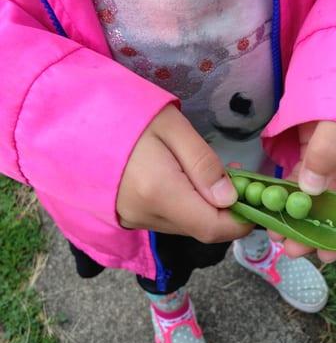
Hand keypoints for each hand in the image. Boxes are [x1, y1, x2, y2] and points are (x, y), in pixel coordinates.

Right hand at [117, 104, 252, 242]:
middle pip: (201, 229)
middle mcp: (146, 214)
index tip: (256, 201)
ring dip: (206, 209)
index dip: (241, 222)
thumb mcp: (172, 127)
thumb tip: (231, 199)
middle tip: (235, 178)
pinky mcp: (128, 217)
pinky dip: (186, 207)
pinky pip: (168, 220)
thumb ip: (203, 164)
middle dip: (227, 212)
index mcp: (159, 191)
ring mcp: (134, 219)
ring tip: (208, 174)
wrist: (73, 119)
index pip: (212, 227)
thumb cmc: (125, 114)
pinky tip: (185, 181)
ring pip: (186, 226)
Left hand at [269, 121, 335, 262]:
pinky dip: (291, 194)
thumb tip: (309, 190)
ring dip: (301, 217)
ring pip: (321, 198)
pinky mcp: (319, 152)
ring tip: (278, 233)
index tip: (326, 254)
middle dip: (318, 230)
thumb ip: (328, 150)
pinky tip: (274, 208)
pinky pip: (305, 178)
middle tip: (292, 248)